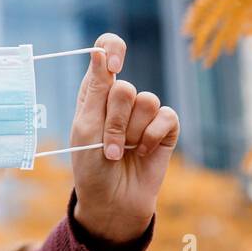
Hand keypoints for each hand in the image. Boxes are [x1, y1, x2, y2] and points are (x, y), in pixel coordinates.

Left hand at [68, 33, 179, 244]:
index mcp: (96, 92)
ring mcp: (144, 113)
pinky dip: (151, 138)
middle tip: (107, 148)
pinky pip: (165, 117)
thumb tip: (99, 52)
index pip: (106, 49)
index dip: (113, 49)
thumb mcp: (86, 128)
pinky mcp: (165, 128)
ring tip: (122, 153)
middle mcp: (120, 98)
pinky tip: (142, 153)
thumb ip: (96, 91)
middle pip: (125, 88)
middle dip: (114, 122)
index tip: (114, 66)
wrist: (112, 201)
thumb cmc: (91, 167)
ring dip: (130, 134)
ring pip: (146, 102)